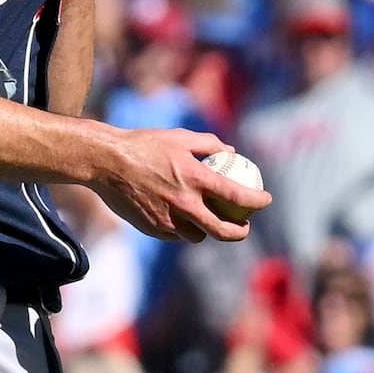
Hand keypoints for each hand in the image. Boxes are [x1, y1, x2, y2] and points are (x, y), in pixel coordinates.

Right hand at [88, 128, 270, 242]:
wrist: (107, 162)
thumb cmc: (143, 144)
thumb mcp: (179, 137)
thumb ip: (208, 144)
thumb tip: (231, 152)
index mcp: (196, 178)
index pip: (238, 196)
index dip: (258, 200)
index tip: (266, 199)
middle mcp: (185, 203)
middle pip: (224, 230)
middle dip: (240, 232)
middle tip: (244, 225)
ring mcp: (169, 220)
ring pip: (199, 235)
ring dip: (208, 230)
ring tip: (210, 219)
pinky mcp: (154, 229)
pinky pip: (176, 235)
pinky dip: (183, 229)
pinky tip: (182, 218)